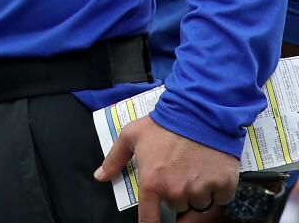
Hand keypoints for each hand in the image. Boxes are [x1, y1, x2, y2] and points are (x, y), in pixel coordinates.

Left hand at [94, 116, 238, 222]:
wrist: (198, 111)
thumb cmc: (162, 123)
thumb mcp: (131, 136)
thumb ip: (114, 159)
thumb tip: (100, 176)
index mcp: (153, 182)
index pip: (149, 218)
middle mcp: (177, 191)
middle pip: (176, 205)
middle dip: (176, 192)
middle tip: (176, 169)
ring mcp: (202, 190)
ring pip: (198, 203)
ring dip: (196, 191)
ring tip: (193, 167)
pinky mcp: (224, 186)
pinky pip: (221, 198)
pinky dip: (218, 189)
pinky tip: (210, 170)